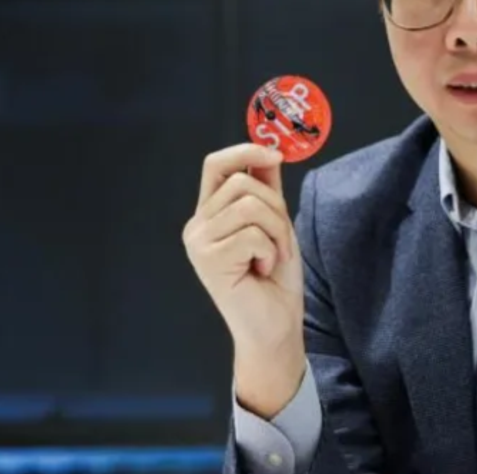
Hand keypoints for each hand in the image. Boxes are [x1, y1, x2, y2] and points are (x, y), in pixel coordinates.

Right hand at [182, 143, 304, 362]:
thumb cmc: (274, 279)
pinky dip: (270, 250)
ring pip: (250, 205)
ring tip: (271, 256)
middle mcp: (197, 225)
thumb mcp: (275, 224)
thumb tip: (271, 151)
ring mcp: (198, 242)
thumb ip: (267, 189)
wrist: (275, 325)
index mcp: (209, 213)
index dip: (246, 151)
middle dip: (276, 207)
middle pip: (242, 182)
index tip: (276, 155)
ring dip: (276, 231)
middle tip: (280, 240)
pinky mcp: (208, 260)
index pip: (215, 164)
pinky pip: (253, 234)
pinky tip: (262, 270)